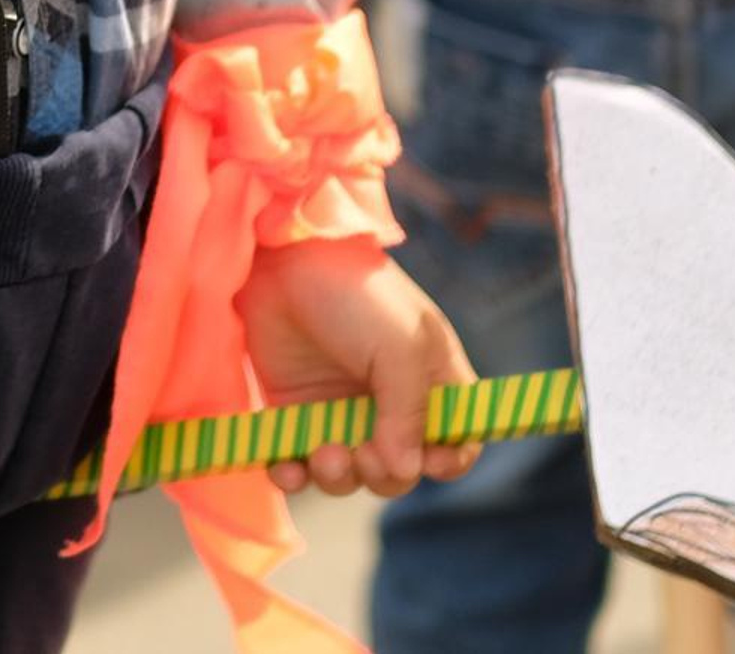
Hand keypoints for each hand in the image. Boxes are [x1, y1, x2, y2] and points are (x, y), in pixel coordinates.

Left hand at [237, 236, 480, 501]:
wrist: (278, 256)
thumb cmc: (352, 292)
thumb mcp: (399, 345)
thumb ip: (409, 411)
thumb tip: (406, 472)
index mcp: (430, 380)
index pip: (457, 441)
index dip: (448, 461)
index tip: (431, 462)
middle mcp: (387, 402)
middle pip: (401, 471)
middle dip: (385, 476)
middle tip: (365, 456)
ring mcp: (339, 408)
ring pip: (350, 474)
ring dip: (339, 477)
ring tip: (324, 453)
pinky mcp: (295, 410)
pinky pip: (298, 462)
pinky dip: (294, 475)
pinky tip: (287, 468)